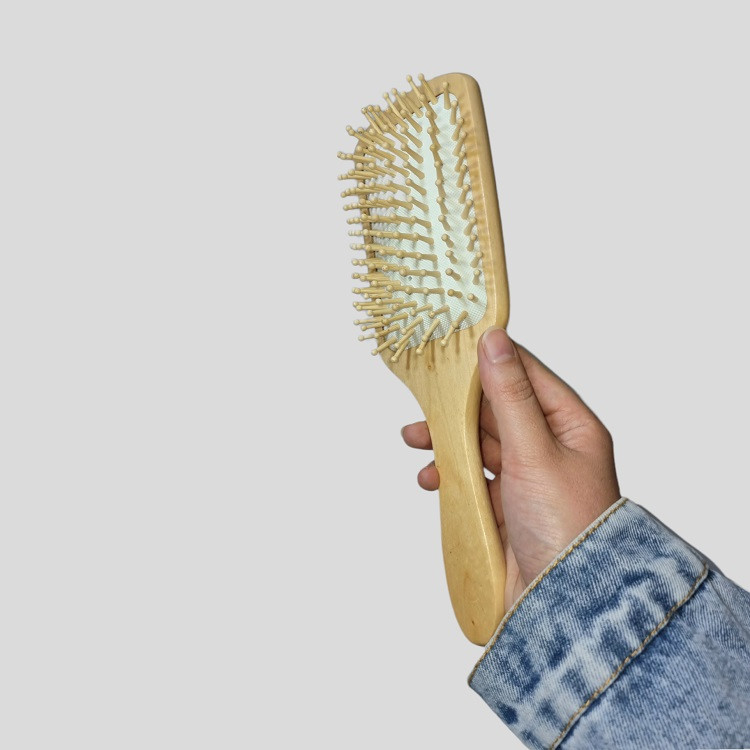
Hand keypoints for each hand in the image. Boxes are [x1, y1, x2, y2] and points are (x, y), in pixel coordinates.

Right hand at [401, 327, 620, 607]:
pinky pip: (472, 477)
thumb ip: (508, 396)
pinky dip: (449, 474)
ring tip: (414, 439)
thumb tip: (493, 340)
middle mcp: (550, 447)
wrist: (563, 604)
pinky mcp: (506, 505)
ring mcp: (526, 477)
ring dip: (447, 440)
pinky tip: (431, 480)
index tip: (454, 344)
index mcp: (570, 426)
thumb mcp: (533, 451)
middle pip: (496, 409)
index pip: (527, 376)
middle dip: (457, 406)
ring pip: (478, 443)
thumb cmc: (566, 525)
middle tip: (424, 400)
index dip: (491, 358)